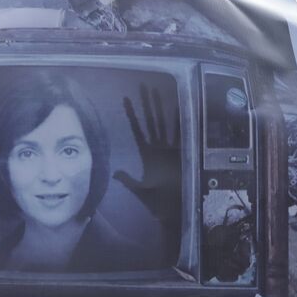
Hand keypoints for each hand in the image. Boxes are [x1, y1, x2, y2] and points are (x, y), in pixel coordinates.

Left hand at [115, 85, 181, 223]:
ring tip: (158, 91)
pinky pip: (181, 134)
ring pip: (164, 123)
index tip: (125, 100)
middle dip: (147, 104)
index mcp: (146, 154)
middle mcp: (158, 148)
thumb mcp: (140, 190)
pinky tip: (180, 107)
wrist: (174, 211)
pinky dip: (181, 121)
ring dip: (161, 107)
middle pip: (151, 121)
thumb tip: (115, 173)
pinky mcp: (182, 153)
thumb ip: (128, 181)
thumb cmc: (156, 203)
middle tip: (144, 86)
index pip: (137, 130)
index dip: (131, 116)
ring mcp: (170, 149)